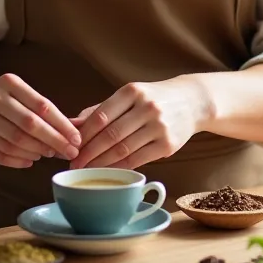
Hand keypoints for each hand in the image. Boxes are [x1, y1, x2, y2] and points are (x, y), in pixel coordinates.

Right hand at [0, 73, 81, 168]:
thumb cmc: (5, 100)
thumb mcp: (21, 94)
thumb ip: (44, 110)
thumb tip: (73, 133)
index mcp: (8, 82)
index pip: (42, 105)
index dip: (62, 125)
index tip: (77, 139)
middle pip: (29, 124)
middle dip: (54, 141)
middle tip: (70, 152)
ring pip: (15, 141)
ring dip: (37, 151)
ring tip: (49, 154)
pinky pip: (0, 155)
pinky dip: (19, 160)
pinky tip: (31, 160)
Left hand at [69, 77, 208, 170]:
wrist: (192, 102)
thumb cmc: (152, 98)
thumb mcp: (129, 96)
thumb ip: (100, 109)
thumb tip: (72, 124)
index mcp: (132, 91)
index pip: (101, 115)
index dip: (84, 134)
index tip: (70, 147)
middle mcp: (146, 107)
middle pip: (110, 135)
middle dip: (89, 152)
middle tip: (74, 164)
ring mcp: (159, 126)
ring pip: (123, 149)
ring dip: (102, 163)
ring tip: (87, 170)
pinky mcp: (168, 145)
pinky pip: (138, 159)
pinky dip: (120, 167)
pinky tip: (109, 171)